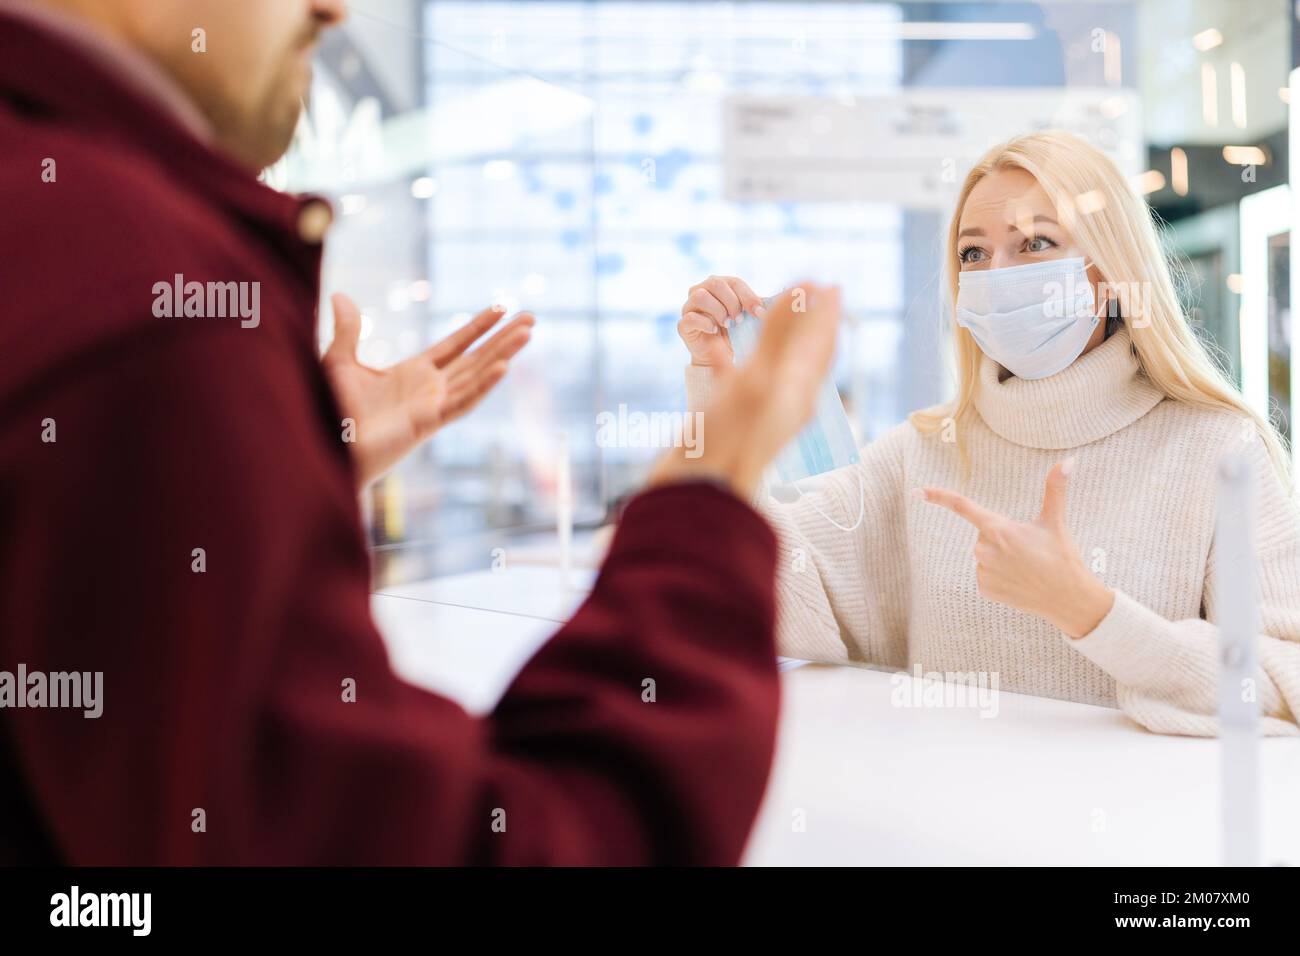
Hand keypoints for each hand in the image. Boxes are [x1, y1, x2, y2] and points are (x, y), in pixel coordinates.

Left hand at [323, 293, 533, 488]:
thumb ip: (348, 331)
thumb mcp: (339, 362)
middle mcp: (431, 389)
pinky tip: (505, 367)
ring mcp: (434, 406)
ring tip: (527, 333)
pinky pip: (463, 403)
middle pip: (477, 358)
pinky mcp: (429, 423)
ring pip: (478, 376)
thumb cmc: (332, 413)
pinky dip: (484, 386)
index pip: (456, 345)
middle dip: (504, 338)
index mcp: (415, 373)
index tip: (502, 308)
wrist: (327, 446)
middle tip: (532, 318)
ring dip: (504, 354)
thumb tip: (340, 295)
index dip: (478, 326)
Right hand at [652, 282, 840, 498]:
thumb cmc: (727, 439)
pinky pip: (764, 382)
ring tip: (787, 320)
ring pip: (788, 368)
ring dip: (788, 339)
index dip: (826, 313)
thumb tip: (807, 288)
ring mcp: (767, 414)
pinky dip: (764, 360)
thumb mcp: (755, 377)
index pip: (822, 345)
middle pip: (810, 355)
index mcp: (798, 393)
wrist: (699, 490)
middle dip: (812, 323)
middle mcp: (789, 403)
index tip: (830, 284)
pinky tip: (755, 359)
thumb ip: (780, 335)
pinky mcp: (744, 422)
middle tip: (817, 294)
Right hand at [677, 275, 765, 369]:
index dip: (748, 296)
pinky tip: (715, 331)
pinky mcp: (683, 324)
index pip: (734, 282)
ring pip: (700, 296)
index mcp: (720, 285)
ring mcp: (690, 307)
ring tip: (728, 325)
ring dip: (718, 311)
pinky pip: (691, 318)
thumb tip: (774, 303)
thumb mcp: (749, 317)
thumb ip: (757, 306)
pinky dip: (705, 323)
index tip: (759, 313)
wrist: (721, 357)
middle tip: (740, 320)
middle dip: (732, 302)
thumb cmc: (737, 333)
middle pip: (715, 283)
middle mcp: (702, 291)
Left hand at [919, 459, 1114, 637]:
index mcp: (998, 529)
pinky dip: (1001, 576)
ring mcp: (983, 572)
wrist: (1068, 599)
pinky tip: (1019, 581)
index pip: (963, 506)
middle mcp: (984, 550)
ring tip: (1027, 567)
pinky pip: (986, 575)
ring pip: (986, 556)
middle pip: (985, 534)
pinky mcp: (985, 590)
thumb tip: (1069, 460)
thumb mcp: (1056, 521)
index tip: (919, 490)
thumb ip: (1056, 488)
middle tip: (1029, 551)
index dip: (940, 496)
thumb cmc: (1062, 557)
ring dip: (1002, 558)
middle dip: (1003, 538)